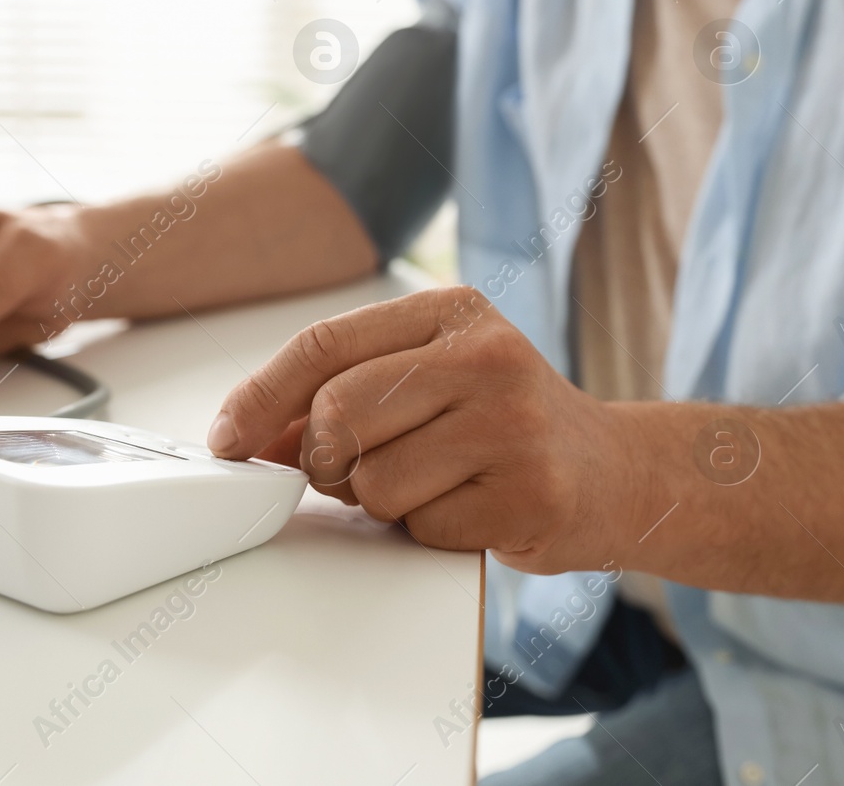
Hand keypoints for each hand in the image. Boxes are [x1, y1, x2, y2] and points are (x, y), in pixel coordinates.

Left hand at [207, 286, 627, 572]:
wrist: (614, 473)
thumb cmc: (506, 425)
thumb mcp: (433, 377)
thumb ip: (348, 389)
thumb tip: (249, 431)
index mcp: (455, 310)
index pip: (325, 344)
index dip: (261, 397)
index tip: (229, 438)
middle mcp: (488, 355)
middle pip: (338, 413)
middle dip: (328, 460)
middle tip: (357, 472)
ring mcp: (513, 423)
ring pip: (373, 480)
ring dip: (383, 502)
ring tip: (434, 484)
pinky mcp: (528, 493)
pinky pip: (421, 527)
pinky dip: (427, 532)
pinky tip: (471, 507)